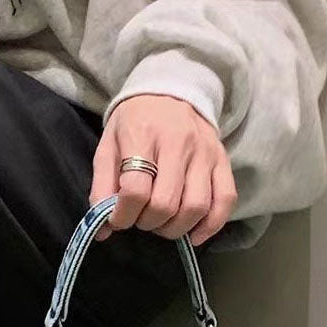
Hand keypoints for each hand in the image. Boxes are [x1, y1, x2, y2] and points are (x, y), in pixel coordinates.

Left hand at [90, 94, 236, 245]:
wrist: (169, 91)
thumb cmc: (134, 124)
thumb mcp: (108, 148)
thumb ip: (102, 189)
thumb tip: (103, 231)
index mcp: (143, 135)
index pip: (135, 190)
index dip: (123, 215)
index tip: (119, 220)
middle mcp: (178, 142)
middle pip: (165, 203)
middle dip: (148, 223)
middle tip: (141, 218)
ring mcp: (205, 152)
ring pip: (196, 207)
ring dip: (175, 228)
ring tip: (163, 224)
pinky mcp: (223, 160)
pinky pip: (225, 201)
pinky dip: (210, 226)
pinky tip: (194, 235)